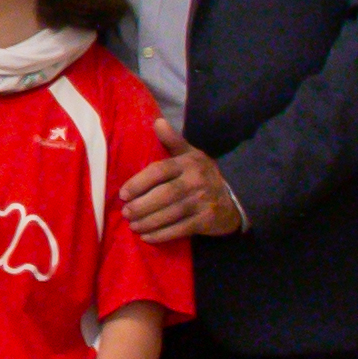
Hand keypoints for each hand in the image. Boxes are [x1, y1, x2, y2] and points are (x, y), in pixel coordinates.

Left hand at [119, 149, 242, 243]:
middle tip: (126, 213)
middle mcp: (196, 181)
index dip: (139, 182)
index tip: (123, 193)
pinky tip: (147, 237)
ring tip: (133, 225)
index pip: (160, 170)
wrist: (233, 198)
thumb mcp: (190, 154)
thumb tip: (156, 121)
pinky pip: (180, 229)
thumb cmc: (203, 174)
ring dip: (148, 222)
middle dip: (142, 205)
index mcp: (189, 163)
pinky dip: (162, 235)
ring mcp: (202, 202)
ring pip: (171, 213)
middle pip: (164, 195)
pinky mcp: (206, 221)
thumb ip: (172, 140)